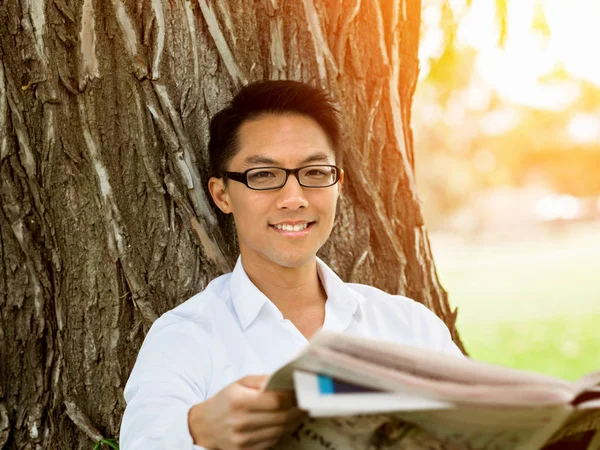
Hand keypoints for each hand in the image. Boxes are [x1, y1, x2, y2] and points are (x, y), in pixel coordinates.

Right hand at [188, 374, 306, 449]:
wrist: (204, 426)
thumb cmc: (225, 401)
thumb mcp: (239, 384)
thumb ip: (261, 380)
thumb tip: (284, 379)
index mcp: (240, 401)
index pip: (276, 401)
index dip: (293, 397)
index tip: (302, 391)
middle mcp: (242, 422)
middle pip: (281, 417)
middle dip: (299, 409)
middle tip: (309, 402)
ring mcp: (244, 440)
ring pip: (280, 430)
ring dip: (294, 421)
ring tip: (301, 411)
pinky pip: (273, 441)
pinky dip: (282, 431)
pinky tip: (287, 422)